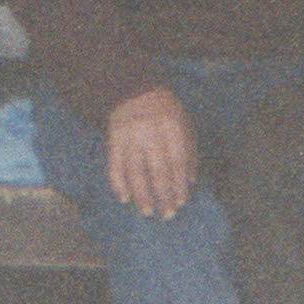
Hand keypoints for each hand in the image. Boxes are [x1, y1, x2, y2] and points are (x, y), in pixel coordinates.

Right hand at [106, 87, 197, 218]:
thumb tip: (191, 181)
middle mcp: (150, 131)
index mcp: (171, 126)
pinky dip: (118, 183)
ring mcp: (129, 136)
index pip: (177, 161)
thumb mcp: (184, 123)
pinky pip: (114, 165)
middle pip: (157, 169)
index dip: (179, 184)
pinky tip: (124, 198)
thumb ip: (189, 150)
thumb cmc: (165, 110)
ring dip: (141, 194)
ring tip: (147, 211)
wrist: (133, 90)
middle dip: (163, 194)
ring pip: (135, 170)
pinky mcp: (113, 139)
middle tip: (167, 214)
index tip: (181, 202)